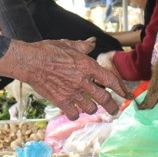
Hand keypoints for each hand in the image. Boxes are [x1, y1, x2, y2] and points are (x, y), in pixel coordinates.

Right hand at [0, 39, 128, 118]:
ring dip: (92, 108)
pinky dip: (75, 114)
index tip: (127, 94)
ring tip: (91, 107)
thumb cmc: (48, 50)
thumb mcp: (68, 44)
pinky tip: (74, 111)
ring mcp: (72, 92)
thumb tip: (92, 42)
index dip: (121, 88)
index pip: (111, 79)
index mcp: (87, 65)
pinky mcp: (61, 101)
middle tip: (115, 111)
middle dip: (112, 107)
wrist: (30, 62)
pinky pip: (74, 114)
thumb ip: (83, 46)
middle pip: (105, 98)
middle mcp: (83, 81)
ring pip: (90, 108)